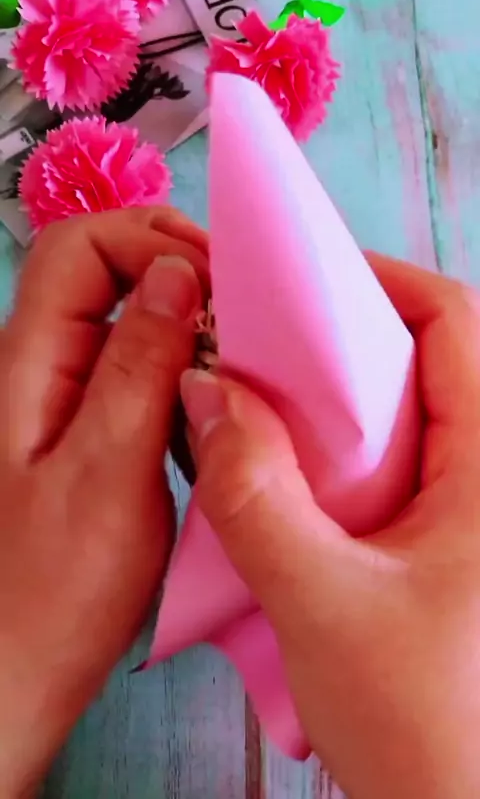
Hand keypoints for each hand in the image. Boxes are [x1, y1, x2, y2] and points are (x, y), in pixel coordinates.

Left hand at [0, 207, 206, 797]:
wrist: (19, 670)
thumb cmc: (54, 588)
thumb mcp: (108, 471)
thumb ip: (139, 366)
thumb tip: (177, 273)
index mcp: (29, 362)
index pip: (79, 246)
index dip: (148, 241)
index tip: (219, 282)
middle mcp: (42, 365)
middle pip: (102, 268)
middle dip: (175, 268)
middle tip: (240, 309)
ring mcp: (67, 397)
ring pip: (125, 316)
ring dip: (185, 317)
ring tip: (240, 347)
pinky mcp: (93, 428)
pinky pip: (137, 366)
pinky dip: (183, 361)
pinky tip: (218, 392)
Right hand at [182, 255, 479, 798]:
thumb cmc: (425, 729)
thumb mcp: (321, 606)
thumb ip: (254, 496)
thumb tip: (205, 395)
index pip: (457, 324)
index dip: (383, 282)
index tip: (303, 281)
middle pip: (434, 359)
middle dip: (346, 338)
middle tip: (269, 344)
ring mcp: (474, 510)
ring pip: (412, 413)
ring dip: (340, 398)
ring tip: (270, 403)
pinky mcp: (452, 542)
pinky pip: (402, 463)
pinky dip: (345, 450)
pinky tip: (296, 474)